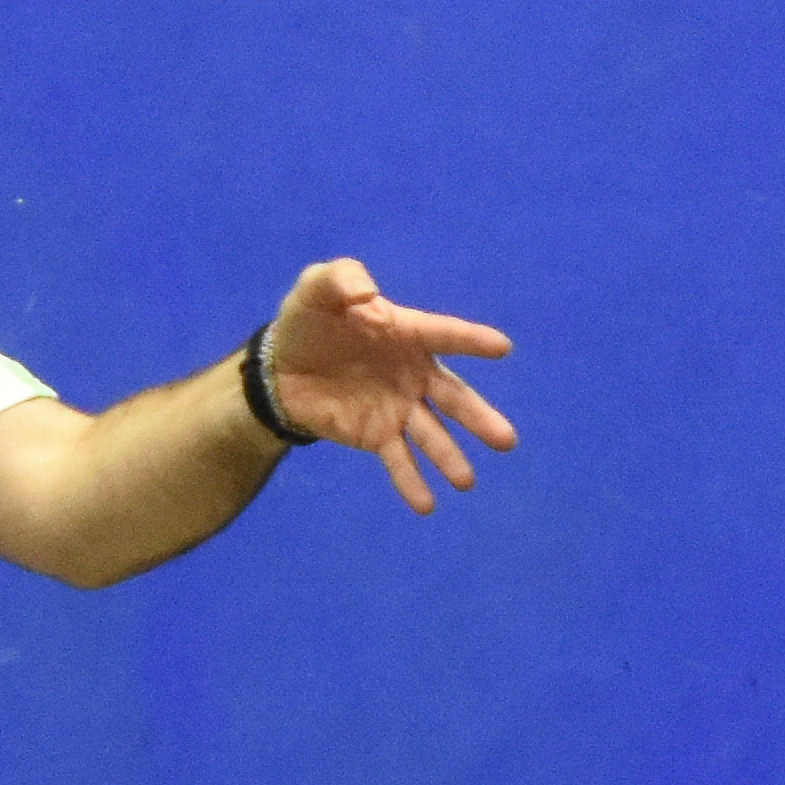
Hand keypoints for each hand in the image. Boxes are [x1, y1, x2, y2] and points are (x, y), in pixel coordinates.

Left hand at [266, 259, 515, 514]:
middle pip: (453, 398)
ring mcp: (397, 407)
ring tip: (466, 482)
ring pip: (432, 434)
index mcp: (406, 333)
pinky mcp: (375, 435)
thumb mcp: (317, 290)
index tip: (502, 348)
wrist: (277, 368)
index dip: (471, 341)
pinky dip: (411, 482)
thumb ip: (342, 280)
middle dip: (478, 419)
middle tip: (506, 442)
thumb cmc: (307, 322)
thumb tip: (368, 296)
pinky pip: (398, 460)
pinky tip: (426, 505)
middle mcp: (413, 374)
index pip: (444, 335)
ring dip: (449, 458)